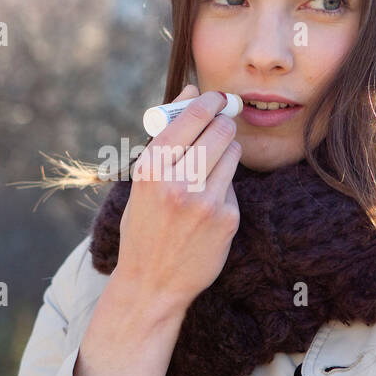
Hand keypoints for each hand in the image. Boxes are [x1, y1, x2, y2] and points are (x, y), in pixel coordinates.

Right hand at [113, 84, 241, 312]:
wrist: (152, 283)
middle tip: (223, 123)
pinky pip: (233, 185)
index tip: (217, 97)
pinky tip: (208, 204)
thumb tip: (192, 92)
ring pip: (232, 153)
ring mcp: (204, 201)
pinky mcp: (226, 218)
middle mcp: (176, 182)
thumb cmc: (144, 226)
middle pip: (220, 130)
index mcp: (150, 168)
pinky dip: (224, 186)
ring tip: (210, 167)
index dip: (209, 101)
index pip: (190, 117)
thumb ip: (166, 139)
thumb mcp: (142, 182)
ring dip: (226, 151)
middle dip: (223, 123)